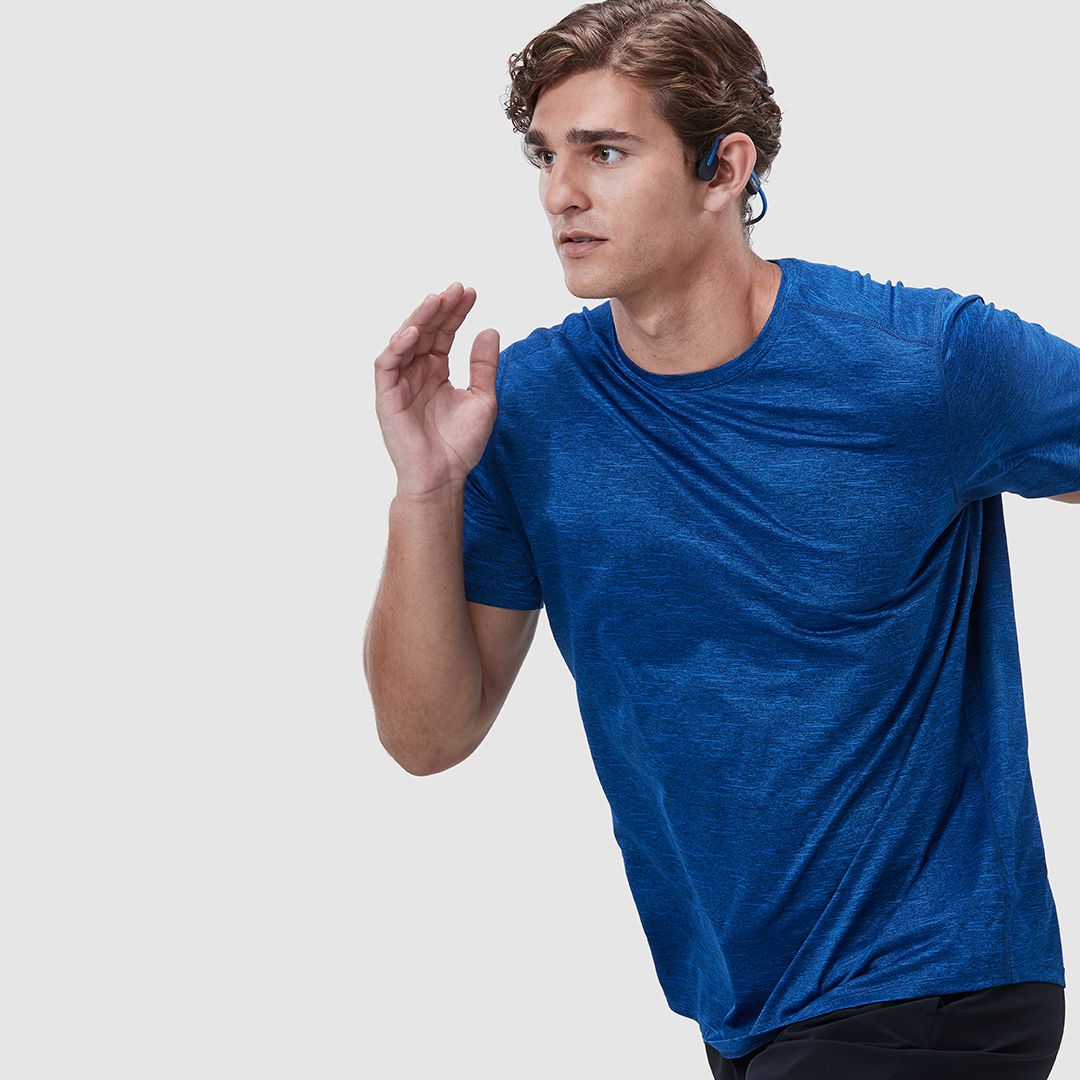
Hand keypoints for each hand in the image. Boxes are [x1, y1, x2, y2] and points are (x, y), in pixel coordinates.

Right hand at [374, 284, 498, 499]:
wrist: (444, 478)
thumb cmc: (460, 445)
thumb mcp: (482, 399)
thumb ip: (483, 365)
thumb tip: (490, 328)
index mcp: (436, 371)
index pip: (444, 333)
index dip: (456, 312)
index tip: (471, 292)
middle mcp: (416, 372)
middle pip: (425, 331)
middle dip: (439, 309)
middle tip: (456, 289)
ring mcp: (400, 383)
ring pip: (404, 341)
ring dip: (418, 319)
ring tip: (436, 300)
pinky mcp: (386, 397)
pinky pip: (386, 365)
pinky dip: (398, 347)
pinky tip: (414, 332)